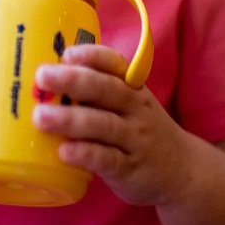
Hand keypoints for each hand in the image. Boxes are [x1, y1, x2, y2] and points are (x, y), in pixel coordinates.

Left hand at [32, 44, 192, 205]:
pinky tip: (64, 152)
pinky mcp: (131, 169)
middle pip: (106, 90)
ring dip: (70, 119)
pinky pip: (108, 159)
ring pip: (103, 124)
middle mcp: (136, 109)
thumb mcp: (128, 105)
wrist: (185, 172)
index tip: (67, 53)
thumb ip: (95, 94)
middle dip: (73, 81)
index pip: (114, 64)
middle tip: (42, 76)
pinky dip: (86, 154)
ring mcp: (135, 139)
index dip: (91, 56)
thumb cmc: (140, 130)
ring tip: (40, 117)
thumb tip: (42, 84)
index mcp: (132, 88)